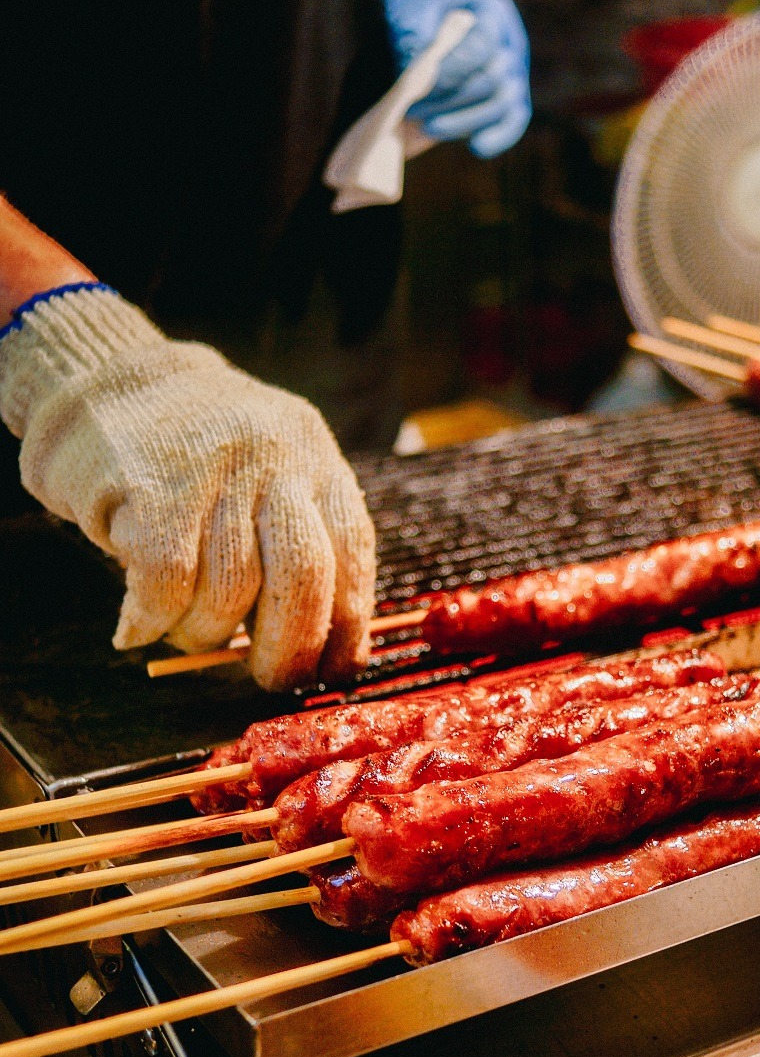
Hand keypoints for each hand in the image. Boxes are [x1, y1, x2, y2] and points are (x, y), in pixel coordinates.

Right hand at [0, 286, 374, 689]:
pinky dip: (153, 622)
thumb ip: (301, 541)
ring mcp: (217, 472)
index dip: (347, 627)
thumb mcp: (273, 473)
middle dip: (287, 650)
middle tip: (266, 677)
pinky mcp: (153, 490)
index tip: (330, 670)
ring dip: (206, 635)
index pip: (354, 556)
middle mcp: (278, 461)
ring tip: (186, 634)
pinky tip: (137, 627)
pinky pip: (165, 585)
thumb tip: (321, 647)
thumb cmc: (197, 454)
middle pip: (302, 580)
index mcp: (318, 463)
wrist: (107, 378)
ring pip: (229, 591)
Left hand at [382, 0, 530, 157]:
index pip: (482, 44)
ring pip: (502, 104)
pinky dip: (498, 138)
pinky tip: (476, 147)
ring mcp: (515, 73)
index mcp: (492, 12)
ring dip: (464, 121)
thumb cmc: (417, 15)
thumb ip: (413, 33)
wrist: (425, 26)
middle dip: (451, 99)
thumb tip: (417, 66)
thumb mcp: (409, 13)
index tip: (417, 84)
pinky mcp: (512, 102)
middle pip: (493, 78)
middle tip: (412, 111)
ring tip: (428, 128)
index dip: (452, 68)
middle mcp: (511, 43)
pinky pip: (512, 123)